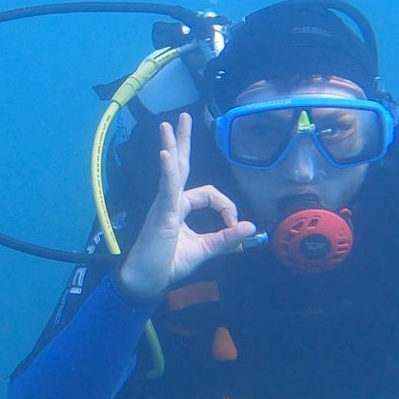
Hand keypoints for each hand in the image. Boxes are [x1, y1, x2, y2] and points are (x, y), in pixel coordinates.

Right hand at [115, 112, 258, 299]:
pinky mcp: (162, 213)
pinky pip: (167, 187)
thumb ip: (227, 238)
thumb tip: (250, 227)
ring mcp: (165, 205)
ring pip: (172, 170)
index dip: (227, 207)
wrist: (147, 280)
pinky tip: (166, 154)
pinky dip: (168, 171)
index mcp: (181, 208)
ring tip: (169, 125)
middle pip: (181, 165)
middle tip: (183, 118)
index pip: (209, 194)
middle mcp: (171, 201)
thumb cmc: (169, 264)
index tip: (235, 227)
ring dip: (172, 146)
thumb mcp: (205, 250)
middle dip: (183, 141)